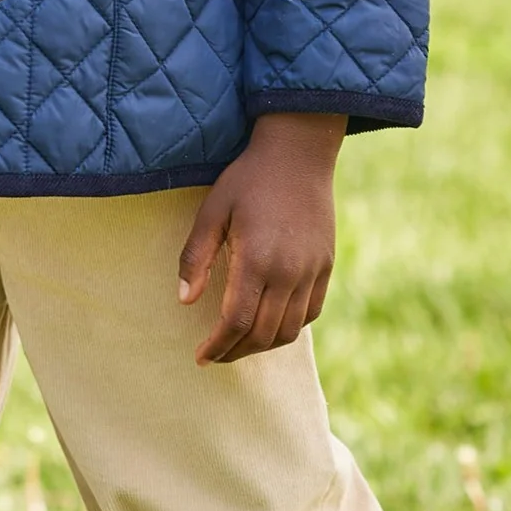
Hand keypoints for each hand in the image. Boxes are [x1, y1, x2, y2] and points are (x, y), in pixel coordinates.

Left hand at [177, 112, 345, 364]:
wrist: (299, 154)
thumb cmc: (248, 179)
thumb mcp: (212, 211)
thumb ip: (196, 258)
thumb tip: (185, 300)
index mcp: (256, 259)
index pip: (237, 322)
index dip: (218, 346)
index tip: (201, 357)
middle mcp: (288, 271)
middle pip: (263, 334)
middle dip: (236, 352)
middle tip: (216, 354)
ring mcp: (312, 271)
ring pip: (289, 330)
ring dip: (262, 345)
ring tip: (239, 344)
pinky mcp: (326, 266)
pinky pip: (310, 313)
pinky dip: (289, 328)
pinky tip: (269, 325)